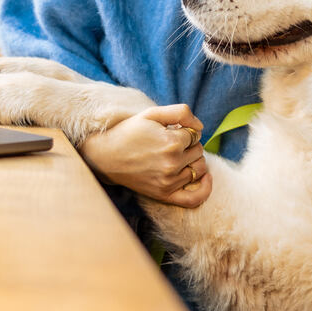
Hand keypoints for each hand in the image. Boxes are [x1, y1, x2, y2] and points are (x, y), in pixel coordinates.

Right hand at [79, 103, 212, 207]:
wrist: (105, 157)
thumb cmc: (129, 132)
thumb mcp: (152, 113)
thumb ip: (181, 112)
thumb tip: (200, 127)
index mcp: (171, 142)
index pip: (195, 135)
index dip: (184, 131)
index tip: (169, 131)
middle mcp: (172, 163)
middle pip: (199, 151)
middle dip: (188, 145)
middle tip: (168, 143)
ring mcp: (169, 181)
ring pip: (200, 169)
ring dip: (193, 161)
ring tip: (176, 156)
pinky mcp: (164, 194)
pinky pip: (194, 198)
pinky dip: (205, 189)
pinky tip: (206, 178)